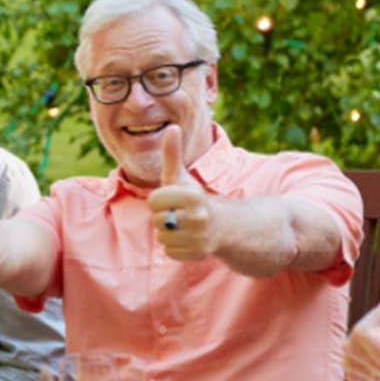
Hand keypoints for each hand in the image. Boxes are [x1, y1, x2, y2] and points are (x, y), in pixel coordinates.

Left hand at [148, 128, 218, 260]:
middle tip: (179, 213)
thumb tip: (172, 127)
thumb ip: (172, 154)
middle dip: (164, 216)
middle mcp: (198, 217)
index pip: (154, 201)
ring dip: (168, 233)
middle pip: (156, 220)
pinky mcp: (197, 253)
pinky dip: (175, 247)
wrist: (226, 225)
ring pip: (162, 238)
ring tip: (184, 226)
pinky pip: (169, 252)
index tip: (172, 199)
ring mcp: (199, 237)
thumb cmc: (196, 198)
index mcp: (192, 196)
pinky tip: (188, 238)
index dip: (159, 200)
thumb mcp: (183, 176)